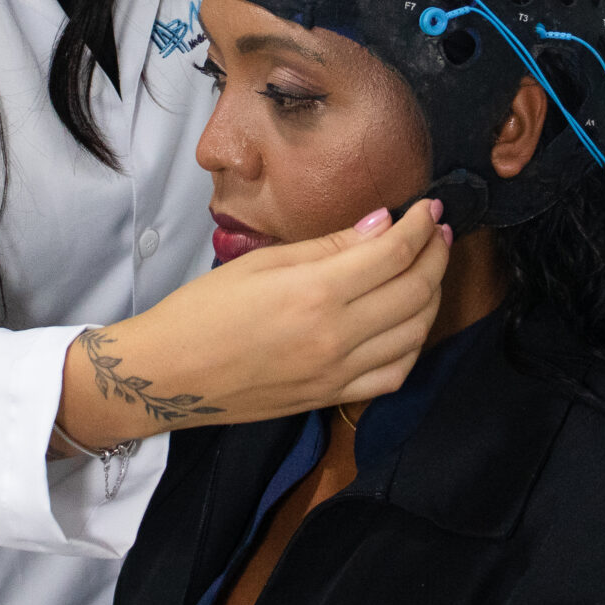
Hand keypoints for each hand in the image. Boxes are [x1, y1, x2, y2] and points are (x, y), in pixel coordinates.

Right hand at [53, 200, 450, 448]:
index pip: (394, 253)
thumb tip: (382, 225)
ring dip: (432, 296)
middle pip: (415, 291)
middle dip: (435, 254)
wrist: (168, 375)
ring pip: (415, 334)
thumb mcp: (261, 262)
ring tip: (428, 269)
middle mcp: (336, 336)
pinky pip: (394, 375)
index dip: (420, 226)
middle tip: (436, 231)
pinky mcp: (331, 397)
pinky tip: (410, 323)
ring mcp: (338, 372)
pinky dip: (413, 345)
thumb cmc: (202, 310)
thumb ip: (330, 246)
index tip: (429, 207)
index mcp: (316, 293)